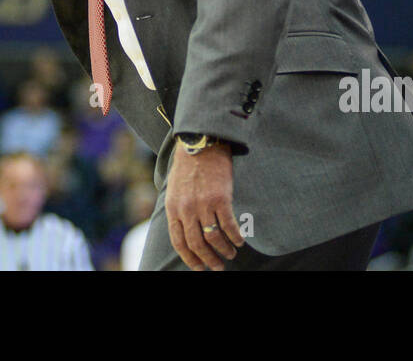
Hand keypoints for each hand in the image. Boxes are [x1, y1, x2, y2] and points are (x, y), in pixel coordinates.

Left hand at [165, 140, 244, 269]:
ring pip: (214, 237)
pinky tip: (239, 241)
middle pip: (197, 244)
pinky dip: (235, 237)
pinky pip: (229, 225)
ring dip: (224, 250)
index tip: (200, 268)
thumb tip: (183, 231)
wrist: (200, 142)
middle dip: (209, 260)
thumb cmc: (188, 166)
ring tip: (230, 254)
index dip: (190, 259)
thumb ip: (177, 210)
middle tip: (218, 266)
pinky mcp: (221, 198)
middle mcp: (186, 209)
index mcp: (173, 208)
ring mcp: (203, 204)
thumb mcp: (174, 189)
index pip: (180, 242)